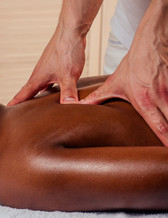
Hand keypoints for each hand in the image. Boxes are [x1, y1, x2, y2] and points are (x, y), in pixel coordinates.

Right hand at [7, 26, 85, 105]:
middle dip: (25, 101)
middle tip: (20, 112)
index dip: (15, 102)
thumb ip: (68, 91)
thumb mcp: (69, 75)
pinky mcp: (55, 64)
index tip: (7, 109)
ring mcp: (47, 68)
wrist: (71, 30)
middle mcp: (39, 74)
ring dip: (37, 94)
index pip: (24, 94)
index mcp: (38, 78)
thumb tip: (68, 105)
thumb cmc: (67, 51)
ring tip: (37, 105)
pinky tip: (55, 90)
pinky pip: (49, 80)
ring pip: (39, 85)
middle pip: (29, 91)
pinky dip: (49, 87)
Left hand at [81, 27, 167, 144]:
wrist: (150, 43)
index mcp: (144, 102)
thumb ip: (97, 98)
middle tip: (167, 153)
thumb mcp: (114, 84)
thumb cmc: (133, 65)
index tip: (166, 154)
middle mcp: (162, 98)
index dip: (166, 142)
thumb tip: (79, 106)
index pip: (159, 127)